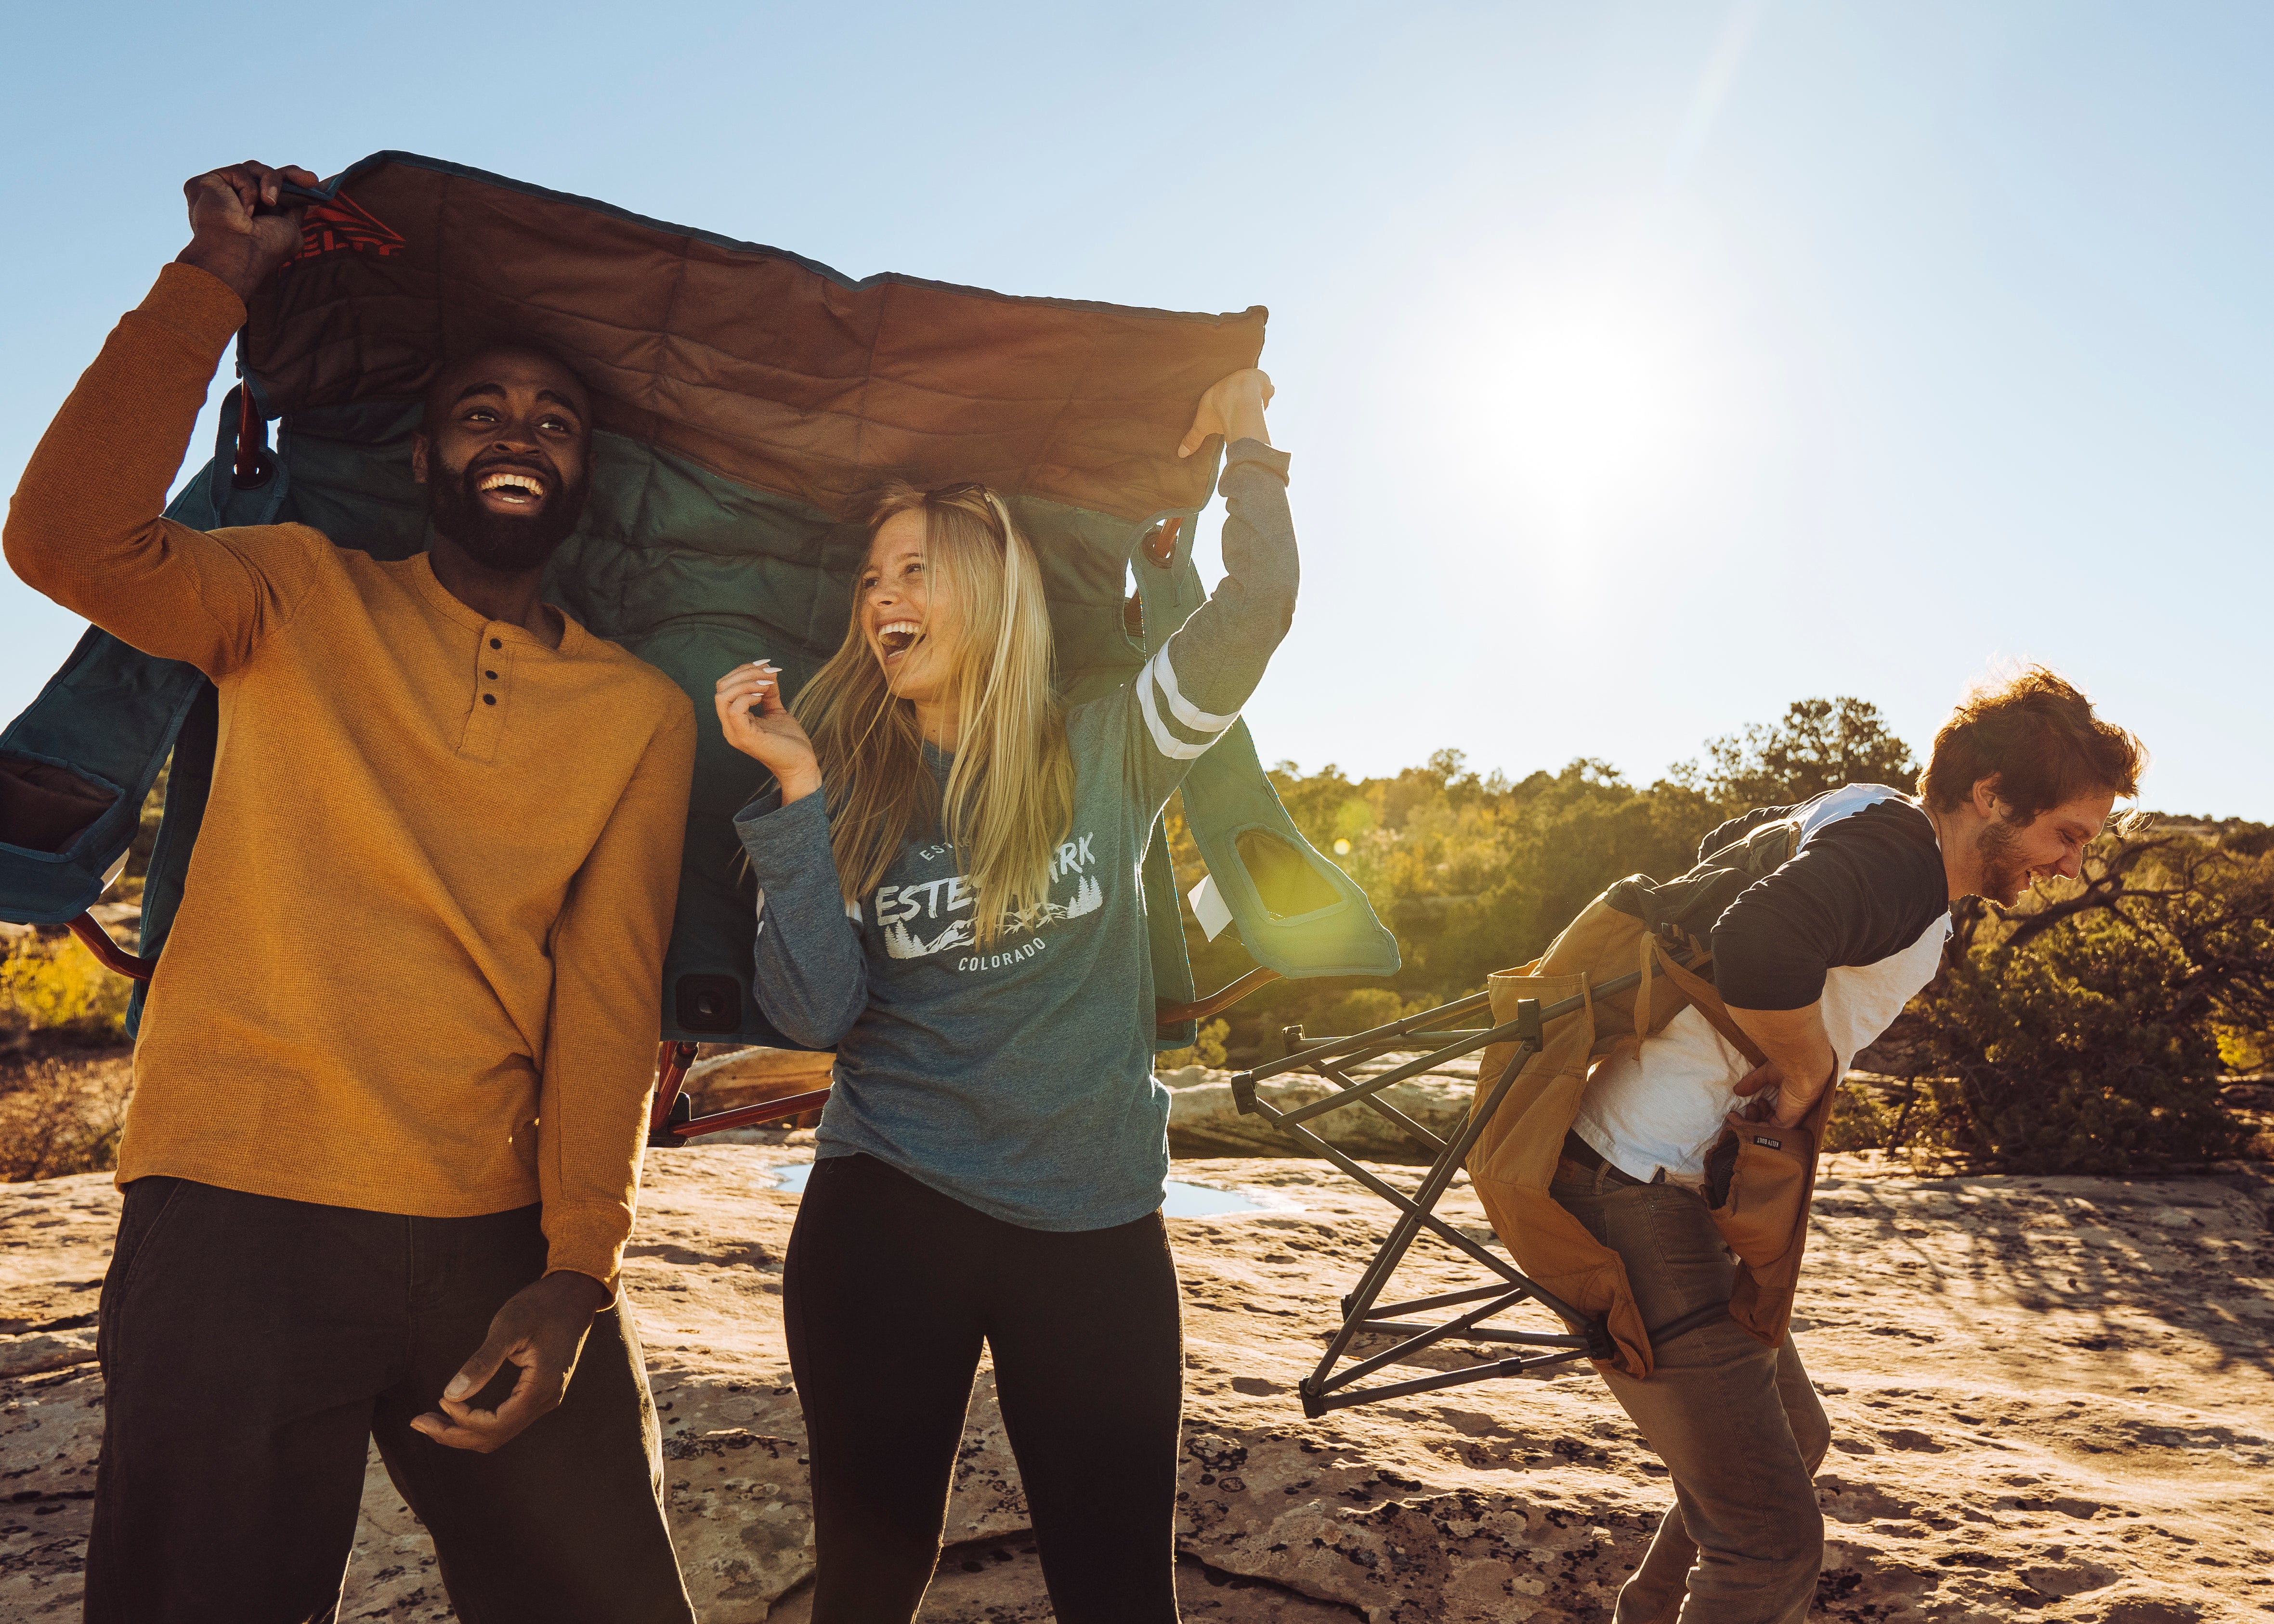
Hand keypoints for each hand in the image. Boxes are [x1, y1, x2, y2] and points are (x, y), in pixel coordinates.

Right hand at [176, 161, 319, 303]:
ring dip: (270, 183)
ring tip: (269, 202)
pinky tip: (243, 211)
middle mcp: (235, 200)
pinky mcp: (206, 182)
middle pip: (263, 172)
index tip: (313, 181)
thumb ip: (295, 209)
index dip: (293, 179)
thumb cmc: (264, 249)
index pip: (273, 187)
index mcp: (254, 212)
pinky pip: (238, 172)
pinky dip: (249, 190)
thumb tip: (312, 195)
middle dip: (291, 174)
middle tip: (310, 180)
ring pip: (253, 168)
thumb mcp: (290, 228)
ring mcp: (219, 191)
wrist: (238, 252)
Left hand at [411, 1270, 609, 1452]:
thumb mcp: (510, 1326)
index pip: (496, 1425)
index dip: (463, 1420)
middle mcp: (546, 1400)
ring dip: (463, 1430)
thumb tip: (451, 1394)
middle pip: (494, 1437)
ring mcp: (544, 1398)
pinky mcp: (539, 1392)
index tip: (441, 1398)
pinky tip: (457, 1409)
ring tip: (431, 1419)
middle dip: (454, 1434)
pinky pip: (505, 1419)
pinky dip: (478, 1420)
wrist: (575, 1294)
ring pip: (499, 1432)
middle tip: (418, 1421)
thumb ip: (482, 1362)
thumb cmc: (542, 1304)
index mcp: (542, 1387)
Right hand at [715, 661, 822, 801]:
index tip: (766, 664)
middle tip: (769, 673)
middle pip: (721, 687)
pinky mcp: (745, 737)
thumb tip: (768, 671)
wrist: (801, 763)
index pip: (725, 686)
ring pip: (723, 696)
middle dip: (745, 673)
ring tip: (768, 684)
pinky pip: (734, 709)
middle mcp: (729, 726)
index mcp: (734, 720)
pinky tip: (763, 696)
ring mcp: (734, 732)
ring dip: (747, 682)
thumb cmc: (789, 741)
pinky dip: (747, 696)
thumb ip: (768, 693)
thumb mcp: (776, 710)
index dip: (743, 670)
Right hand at [1178, 368, 1273, 457]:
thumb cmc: (1217, 407)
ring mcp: (1252, 383)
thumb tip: (1180, 454)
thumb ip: (1193, 438)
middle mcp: (1237, 381)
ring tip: (1256, 404)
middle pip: (1242, 391)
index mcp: (1223, 387)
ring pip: (1256, 389)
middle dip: (1244, 397)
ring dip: (1257, 397)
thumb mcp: (1202, 425)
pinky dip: (1267, 393)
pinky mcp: (1266, 385)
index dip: (1228, 397)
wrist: (1237, 397)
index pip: (1227, 392)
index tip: (1228, 405)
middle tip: (1244, 405)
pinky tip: (1267, 398)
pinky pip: (1268, 389)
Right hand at [1734, 1059, 1819, 1128]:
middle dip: (1755, 1118)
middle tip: (1749, 1107)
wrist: (1801, 1072)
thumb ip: (1753, 1083)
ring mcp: (1787, 1121)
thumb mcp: (1767, 1075)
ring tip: (1748, 1107)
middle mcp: (1790, 1114)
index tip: (1751, 1104)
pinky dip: (1745, 1126)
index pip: (1774, 1114)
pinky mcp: (1783, 1125)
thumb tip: (1737, 1091)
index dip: (1761, 1112)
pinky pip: (1761, 1131)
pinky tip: (1735, 1117)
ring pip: (1763, 1129)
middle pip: (1768, 1123)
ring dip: (1749, 1122)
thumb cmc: (1791, 1069)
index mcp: (1791, 1103)